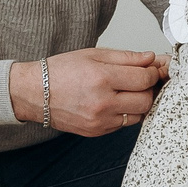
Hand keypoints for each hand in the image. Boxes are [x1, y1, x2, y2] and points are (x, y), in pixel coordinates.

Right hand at [15, 48, 167, 136]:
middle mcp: (102, 103)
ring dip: (139, 103)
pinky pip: (123, 124)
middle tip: (144, 80)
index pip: (144, 78)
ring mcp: (100, 121)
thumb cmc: (60, 71)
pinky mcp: (97, 132)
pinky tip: (115, 102)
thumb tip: (150, 58)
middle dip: (150, 88)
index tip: (152, 68)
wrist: (34, 94)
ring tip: (128, 91)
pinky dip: (125, 113)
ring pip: (138, 115)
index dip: (153, 72)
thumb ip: (126, 57)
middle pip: (146, 100)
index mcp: (101, 78)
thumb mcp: (93, 55)